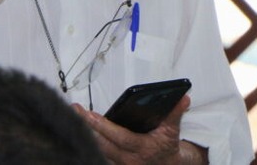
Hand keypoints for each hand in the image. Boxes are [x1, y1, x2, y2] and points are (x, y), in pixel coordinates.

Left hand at [76, 95, 206, 163]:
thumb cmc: (166, 146)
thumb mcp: (172, 130)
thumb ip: (175, 114)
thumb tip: (183, 98)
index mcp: (143, 149)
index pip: (120, 138)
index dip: (104, 126)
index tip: (89, 114)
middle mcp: (129, 160)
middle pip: (102, 144)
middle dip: (87, 127)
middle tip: (74, 110)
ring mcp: (120, 164)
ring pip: (98, 150)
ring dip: (85, 134)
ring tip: (73, 116)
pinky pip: (98, 155)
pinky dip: (88, 142)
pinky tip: (78, 129)